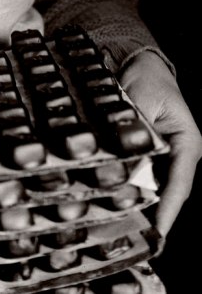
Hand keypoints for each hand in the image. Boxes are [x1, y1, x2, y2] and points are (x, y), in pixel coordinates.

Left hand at [120, 51, 201, 237]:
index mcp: (186, 143)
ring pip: (152, 187)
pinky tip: (114, 203)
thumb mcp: (141, 102)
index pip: (179, 184)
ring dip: (138, 204)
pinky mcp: (146, 155)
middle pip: (166, 192)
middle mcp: (178, 155)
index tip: (158, 231)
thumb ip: (134, 131)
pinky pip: (139, 177)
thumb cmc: (147, 79)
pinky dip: (129, 189)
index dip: (168, 209)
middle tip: (133, 236)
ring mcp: (163, 157)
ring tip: (122, 227)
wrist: (139, 64)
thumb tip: (121, 159)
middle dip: (151, 215)